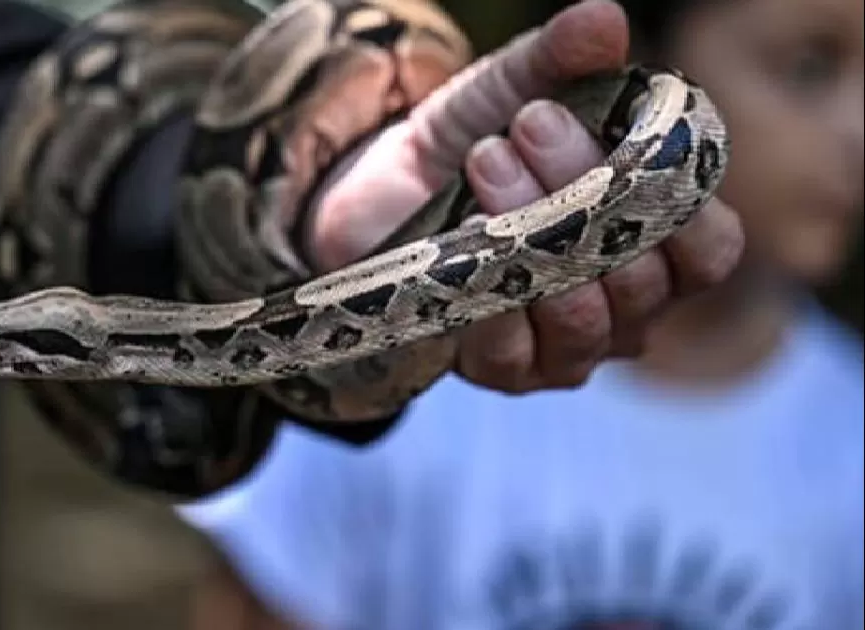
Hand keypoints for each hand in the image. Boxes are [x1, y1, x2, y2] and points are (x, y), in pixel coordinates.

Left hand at [307, 0, 743, 392]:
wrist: (379, 193)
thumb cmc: (470, 144)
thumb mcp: (512, 89)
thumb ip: (560, 60)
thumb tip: (603, 20)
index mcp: (651, 243)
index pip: (710, 251)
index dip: (685, 202)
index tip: (634, 136)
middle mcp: (623, 310)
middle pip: (642, 277)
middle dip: (586, 188)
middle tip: (529, 121)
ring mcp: (565, 350)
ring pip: (583, 316)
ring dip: (534, 229)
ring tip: (486, 159)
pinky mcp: (500, 370)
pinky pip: (513, 351)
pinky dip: (489, 289)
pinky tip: (463, 234)